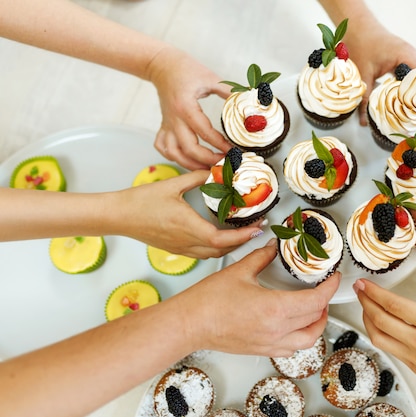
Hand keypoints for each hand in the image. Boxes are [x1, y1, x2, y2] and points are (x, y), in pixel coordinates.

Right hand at [112, 170, 264, 257]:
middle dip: (242, 242)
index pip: (223, 240)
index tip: (258, 228)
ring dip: (229, 247)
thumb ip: (197, 177)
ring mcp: (180, 248)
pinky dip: (215, 248)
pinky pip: (201, 254)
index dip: (244, 237)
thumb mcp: (173, 184)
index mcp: (188, 227)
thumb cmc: (140, 201)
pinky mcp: (175, 249)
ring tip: (242, 233)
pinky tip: (219, 237)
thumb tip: (216, 169)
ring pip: (212, 255)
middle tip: (255, 229)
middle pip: (222, 251)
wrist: (118, 215)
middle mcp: (186, 242)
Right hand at [146, 46, 232, 169]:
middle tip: (223, 163)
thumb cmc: (185, 69)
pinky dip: (174, 157)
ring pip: (173, 153)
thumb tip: (248, 100)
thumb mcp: (210, 78)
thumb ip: (229, 92)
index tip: (233, 151)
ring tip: (207, 168)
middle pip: (189, 148)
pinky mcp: (163, 126)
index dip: (220, 145)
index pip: (204, 132)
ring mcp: (166, 124)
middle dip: (208, 160)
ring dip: (190, 164)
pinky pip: (163, 148)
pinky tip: (186, 159)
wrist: (162, 64)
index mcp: (185, 106)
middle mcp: (173, 118)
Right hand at [175, 239, 340, 356]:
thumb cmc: (208, 301)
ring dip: (317, 324)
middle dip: (325, 302)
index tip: (333, 278)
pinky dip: (301, 337)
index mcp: (275, 309)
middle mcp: (277, 331)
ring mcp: (269, 344)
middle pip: (315, 319)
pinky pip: (291, 349)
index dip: (329, 288)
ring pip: (308, 340)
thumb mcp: (240, 270)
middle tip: (324, 288)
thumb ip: (262, 256)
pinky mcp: (261, 350)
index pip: (316, 301)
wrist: (189, 324)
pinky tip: (296, 326)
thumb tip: (273, 246)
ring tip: (316, 309)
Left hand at [343, 21, 415, 125]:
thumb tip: (365, 121)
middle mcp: (412, 57)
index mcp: (407, 57)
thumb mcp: (363, 74)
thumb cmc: (362, 43)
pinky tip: (406, 103)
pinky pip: (413, 77)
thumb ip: (365, 99)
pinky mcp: (404, 60)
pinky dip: (411, 90)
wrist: (358, 26)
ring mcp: (410, 58)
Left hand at [354, 268, 415, 416]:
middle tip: (359, 290)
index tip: (365, 283)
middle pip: (381, 320)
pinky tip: (380, 325)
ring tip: (365, 306)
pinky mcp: (414, 368)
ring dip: (367, 320)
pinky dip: (379, 335)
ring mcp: (415, 357)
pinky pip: (389, 349)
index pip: (395, 305)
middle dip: (365, 302)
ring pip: (379, 338)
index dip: (375, 292)